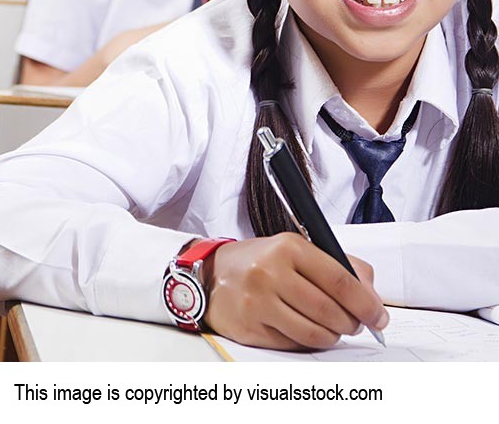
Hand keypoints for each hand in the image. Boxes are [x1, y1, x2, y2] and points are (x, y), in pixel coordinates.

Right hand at [203, 233, 387, 350]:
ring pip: (314, 333)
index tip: (379, 315)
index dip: (365, 303)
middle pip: (329, 310)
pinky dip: (308, 342)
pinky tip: (307, 331)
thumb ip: (338, 264)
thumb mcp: (296, 248)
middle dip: (352, 323)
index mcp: (288, 247)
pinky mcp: (250, 328)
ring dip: (332, 336)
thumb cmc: (260, 261)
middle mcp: (271, 273)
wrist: (212, 275)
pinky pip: (293, 344)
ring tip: (333, 329)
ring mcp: (258, 302)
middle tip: (357, 324)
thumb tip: (371, 293)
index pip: (339, 280)